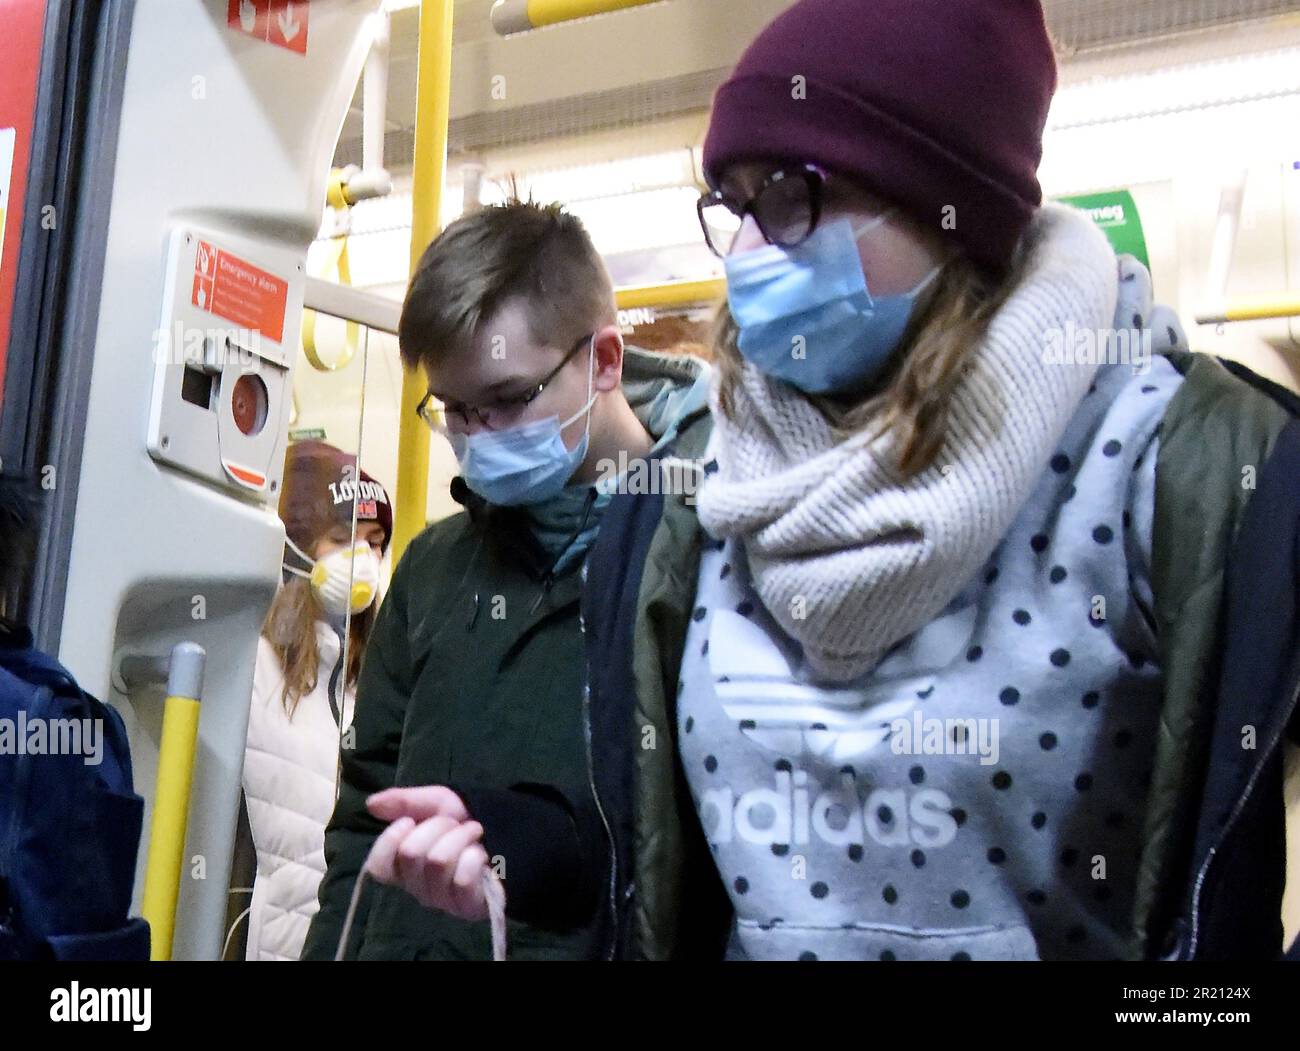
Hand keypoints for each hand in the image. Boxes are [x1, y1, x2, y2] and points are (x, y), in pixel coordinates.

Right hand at [364, 787, 492, 921]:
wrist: (515, 833)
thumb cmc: (470, 819)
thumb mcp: (438, 802)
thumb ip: (405, 802)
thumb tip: (371, 803)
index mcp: (406, 865)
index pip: (378, 866)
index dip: (389, 841)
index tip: (409, 821)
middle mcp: (419, 887)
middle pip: (411, 854)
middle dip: (438, 826)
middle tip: (456, 824)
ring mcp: (443, 900)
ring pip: (438, 862)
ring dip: (461, 837)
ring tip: (476, 833)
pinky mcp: (468, 907)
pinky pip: (462, 879)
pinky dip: (475, 856)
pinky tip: (485, 855)